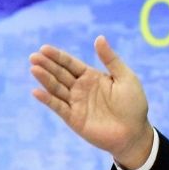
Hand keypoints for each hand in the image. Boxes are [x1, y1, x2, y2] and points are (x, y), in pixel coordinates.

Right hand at [29, 36, 153, 169]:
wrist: (134, 132)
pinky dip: (48, 99)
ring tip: (34, 68)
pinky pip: (58, 107)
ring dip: (45, 79)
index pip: (71, 64)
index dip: (58, 56)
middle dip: (47, 65)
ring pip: (56, 88)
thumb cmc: (133, 104)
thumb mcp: (125, 77)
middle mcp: (81, 88)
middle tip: (34, 56)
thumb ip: (111, 59)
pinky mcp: (74, 118)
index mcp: (92, 77)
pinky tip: (37, 91)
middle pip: (60, 74)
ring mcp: (76, 103)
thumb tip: (99, 38)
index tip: (44, 48)